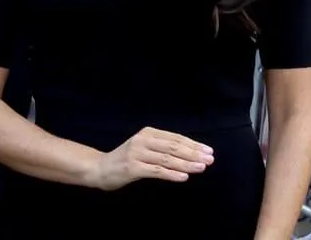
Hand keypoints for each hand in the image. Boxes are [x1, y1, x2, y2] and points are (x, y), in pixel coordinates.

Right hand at [91, 127, 213, 189]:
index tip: (209, 151)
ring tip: (201, 168)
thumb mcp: (144, 148)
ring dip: (186, 164)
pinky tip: (184, 177)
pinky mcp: (133, 168)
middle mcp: (142, 140)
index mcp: (148, 133)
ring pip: (166, 159)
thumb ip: (163, 149)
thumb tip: (191, 154)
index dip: (193, 144)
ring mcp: (136, 153)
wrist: (100, 169)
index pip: (175, 138)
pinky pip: (156, 171)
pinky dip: (172, 174)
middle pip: (173, 147)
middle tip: (210, 160)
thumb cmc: (127, 160)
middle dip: (193, 153)